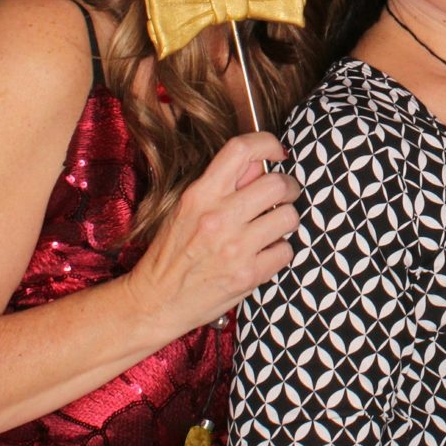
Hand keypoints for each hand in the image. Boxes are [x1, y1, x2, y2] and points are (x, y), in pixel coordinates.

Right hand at [121, 132, 299, 339]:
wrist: (156, 301)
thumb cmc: (171, 253)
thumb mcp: (186, 209)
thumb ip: (222, 185)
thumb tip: (258, 165)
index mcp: (200, 194)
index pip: (241, 150)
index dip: (267, 144)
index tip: (276, 153)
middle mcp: (219, 217)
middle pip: (277, 183)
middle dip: (287, 187)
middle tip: (283, 195)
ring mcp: (235, 247)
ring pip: (289, 216)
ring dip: (285, 220)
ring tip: (271, 227)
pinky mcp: (248, 275)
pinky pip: (286, 250)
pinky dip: (279, 251)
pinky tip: (263, 253)